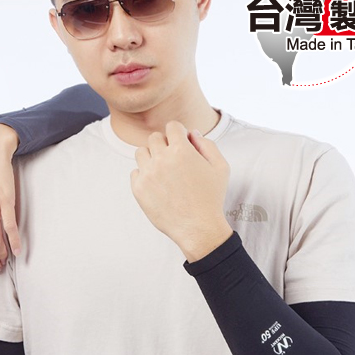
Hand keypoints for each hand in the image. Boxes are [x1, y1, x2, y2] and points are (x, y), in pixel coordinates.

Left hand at [130, 121, 231, 260]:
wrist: (198, 228)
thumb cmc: (211, 198)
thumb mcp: (220, 167)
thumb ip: (207, 144)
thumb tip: (191, 133)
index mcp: (182, 150)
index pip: (172, 126)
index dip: (178, 133)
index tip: (181, 144)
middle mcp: (162, 159)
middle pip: (154, 138)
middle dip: (164, 144)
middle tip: (173, 160)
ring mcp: (148, 174)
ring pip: (141, 152)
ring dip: (151, 157)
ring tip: (162, 170)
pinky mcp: (138, 189)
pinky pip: (135, 172)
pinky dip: (144, 175)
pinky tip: (157, 185)